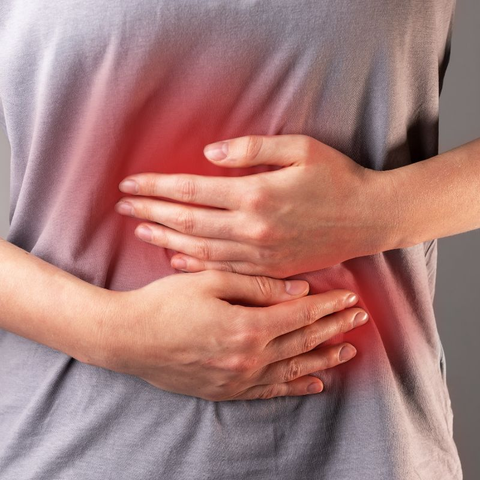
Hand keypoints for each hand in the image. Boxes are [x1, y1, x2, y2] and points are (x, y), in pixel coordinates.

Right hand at [100, 270, 368, 400]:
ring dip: (323, 359)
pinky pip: (270, 392)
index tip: (350, 298)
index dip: (327, 306)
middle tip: (359, 320)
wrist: (127, 338)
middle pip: (303, 342)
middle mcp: (248, 358)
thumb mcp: (209, 281)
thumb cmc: (165, 303)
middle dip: (334, 328)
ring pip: (293, 370)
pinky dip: (295, 388)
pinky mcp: (226, 390)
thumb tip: (297, 287)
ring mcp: (238, 379)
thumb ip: (256, 285)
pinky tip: (314, 385)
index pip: (300, 315)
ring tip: (348, 351)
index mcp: (247, 327)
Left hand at [114, 134, 395, 277]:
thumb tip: (209, 155)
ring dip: (165, 239)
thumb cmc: (337, 177)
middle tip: (122, 206)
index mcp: (256, 194)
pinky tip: (175, 259)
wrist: (368, 218)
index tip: (130, 183)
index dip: (157, 186)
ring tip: (139, 230)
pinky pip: (224, 270)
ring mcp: (260, 253)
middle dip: (150, 212)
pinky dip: (195, 264)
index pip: (192, 190)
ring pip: (200, 249)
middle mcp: (252, 228)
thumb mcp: (300, 148)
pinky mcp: (270, 269)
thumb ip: (252, 149)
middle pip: (188, 221)